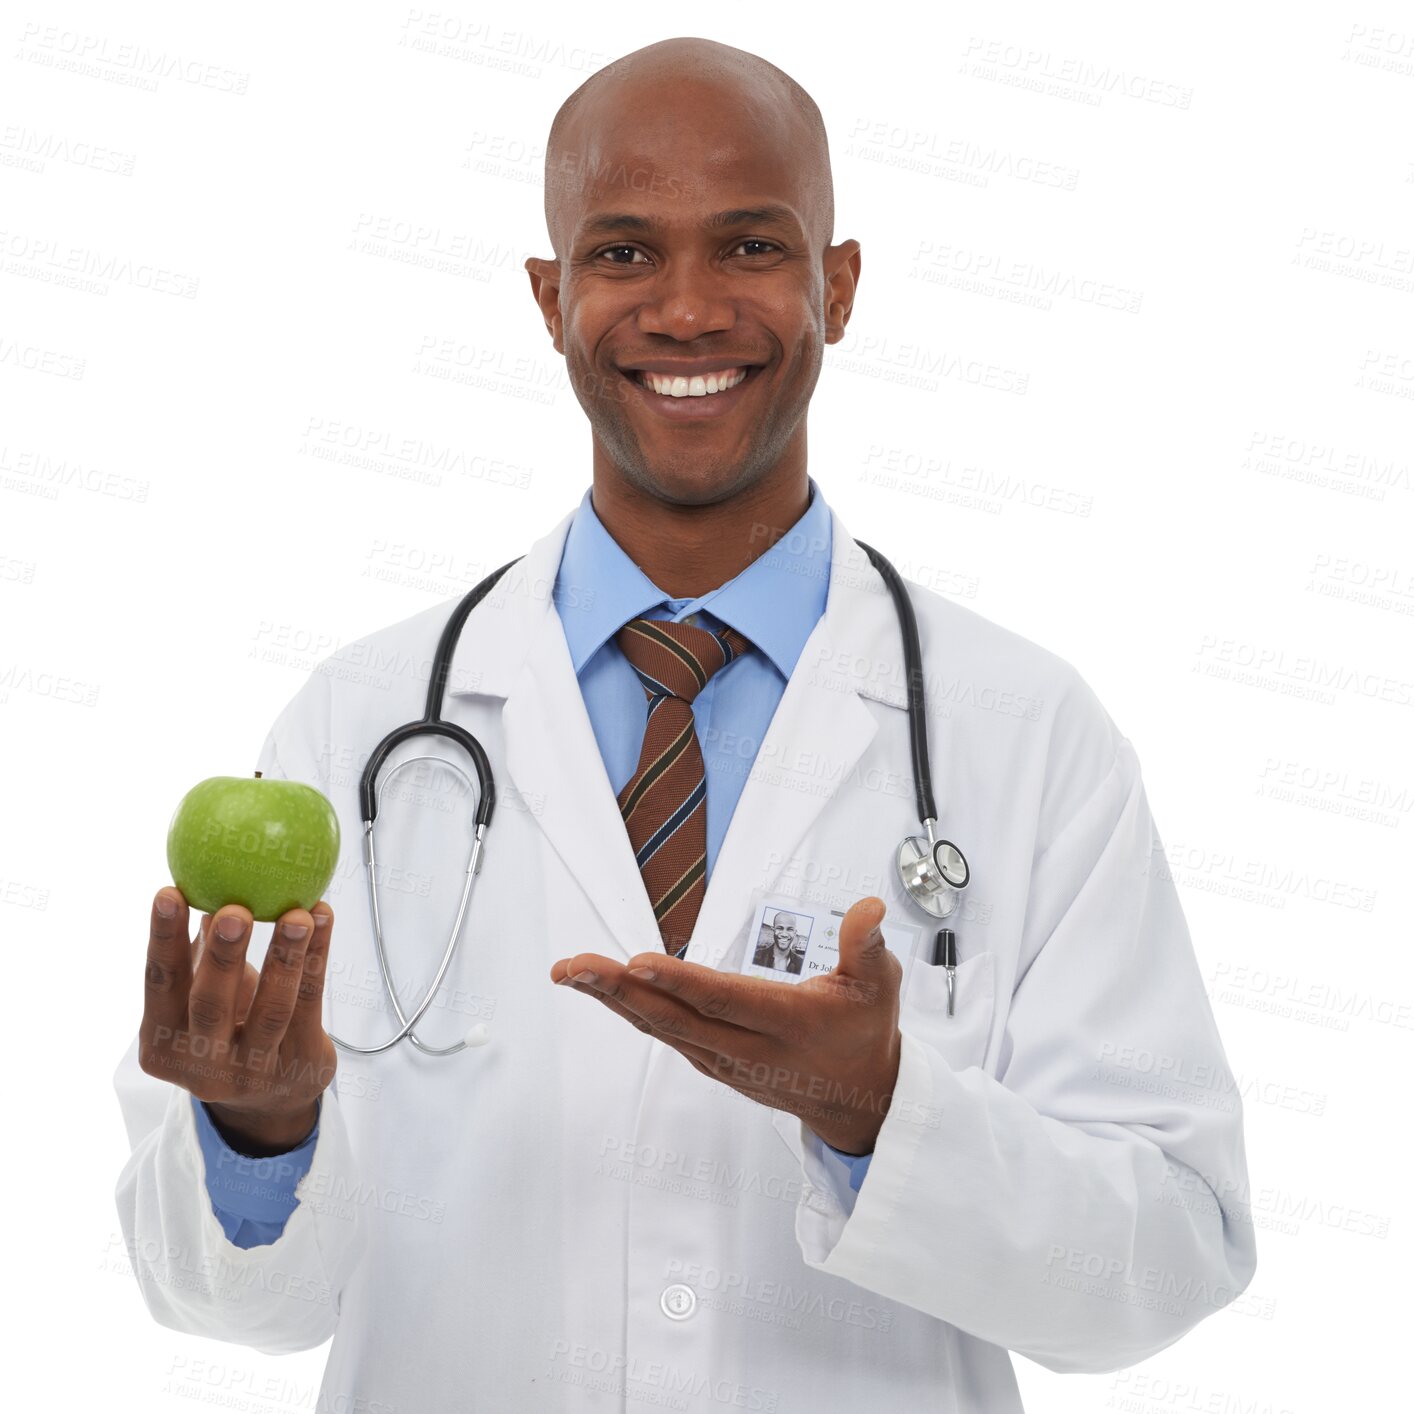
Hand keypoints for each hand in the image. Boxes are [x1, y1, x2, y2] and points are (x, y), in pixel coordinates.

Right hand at [139, 886, 337, 1154]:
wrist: (270, 1100)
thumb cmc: (227, 1027)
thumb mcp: (202, 996)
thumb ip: (201, 947)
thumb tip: (204, 873)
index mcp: (163, 1043)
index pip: (160, 986)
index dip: (163, 940)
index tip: (169, 892)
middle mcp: (203, 1065)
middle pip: (211, 1006)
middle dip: (223, 957)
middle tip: (234, 909)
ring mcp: (253, 1071)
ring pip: (272, 1009)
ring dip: (285, 957)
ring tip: (298, 913)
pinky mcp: (299, 1064)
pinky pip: (311, 1002)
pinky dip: (317, 956)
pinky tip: (323, 916)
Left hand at [550, 896, 900, 1153]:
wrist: (859, 1101)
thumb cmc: (865, 1033)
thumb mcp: (880, 986)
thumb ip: (867, 944)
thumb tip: (869, 907)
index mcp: (788, 1023)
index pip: (727, 1001)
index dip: (681, 983)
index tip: (638, 963)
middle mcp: (748, 1049)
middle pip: (677, 1018)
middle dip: (620, 990)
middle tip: (576, 965)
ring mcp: (725, 1061)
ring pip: (661, 1027)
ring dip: (612, 999)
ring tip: (571, 970)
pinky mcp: (712, 1062)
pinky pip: (664, 1033)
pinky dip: (630, 1010)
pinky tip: (601, 988)